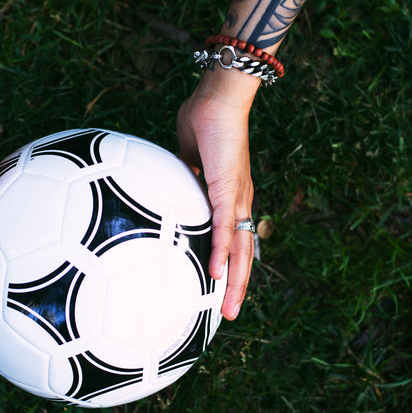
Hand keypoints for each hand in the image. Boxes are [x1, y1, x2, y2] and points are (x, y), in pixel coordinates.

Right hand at [177, 68, 259, 320]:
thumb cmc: (204, 120)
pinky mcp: (228, 190)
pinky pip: (225, 229)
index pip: (234, 238)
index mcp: (230, 195)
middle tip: (230, 313)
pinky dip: (222, 253)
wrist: (217, 99)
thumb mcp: (189, 157)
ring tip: (229, 308)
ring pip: (240, 249)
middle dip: (238, 286)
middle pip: (243, 253)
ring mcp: (236, 198)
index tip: (222, 288)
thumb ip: (183, 176)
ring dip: (236, 281)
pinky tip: (217, 274)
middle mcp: (239, 201)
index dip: (231, 264)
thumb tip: (168, 188)